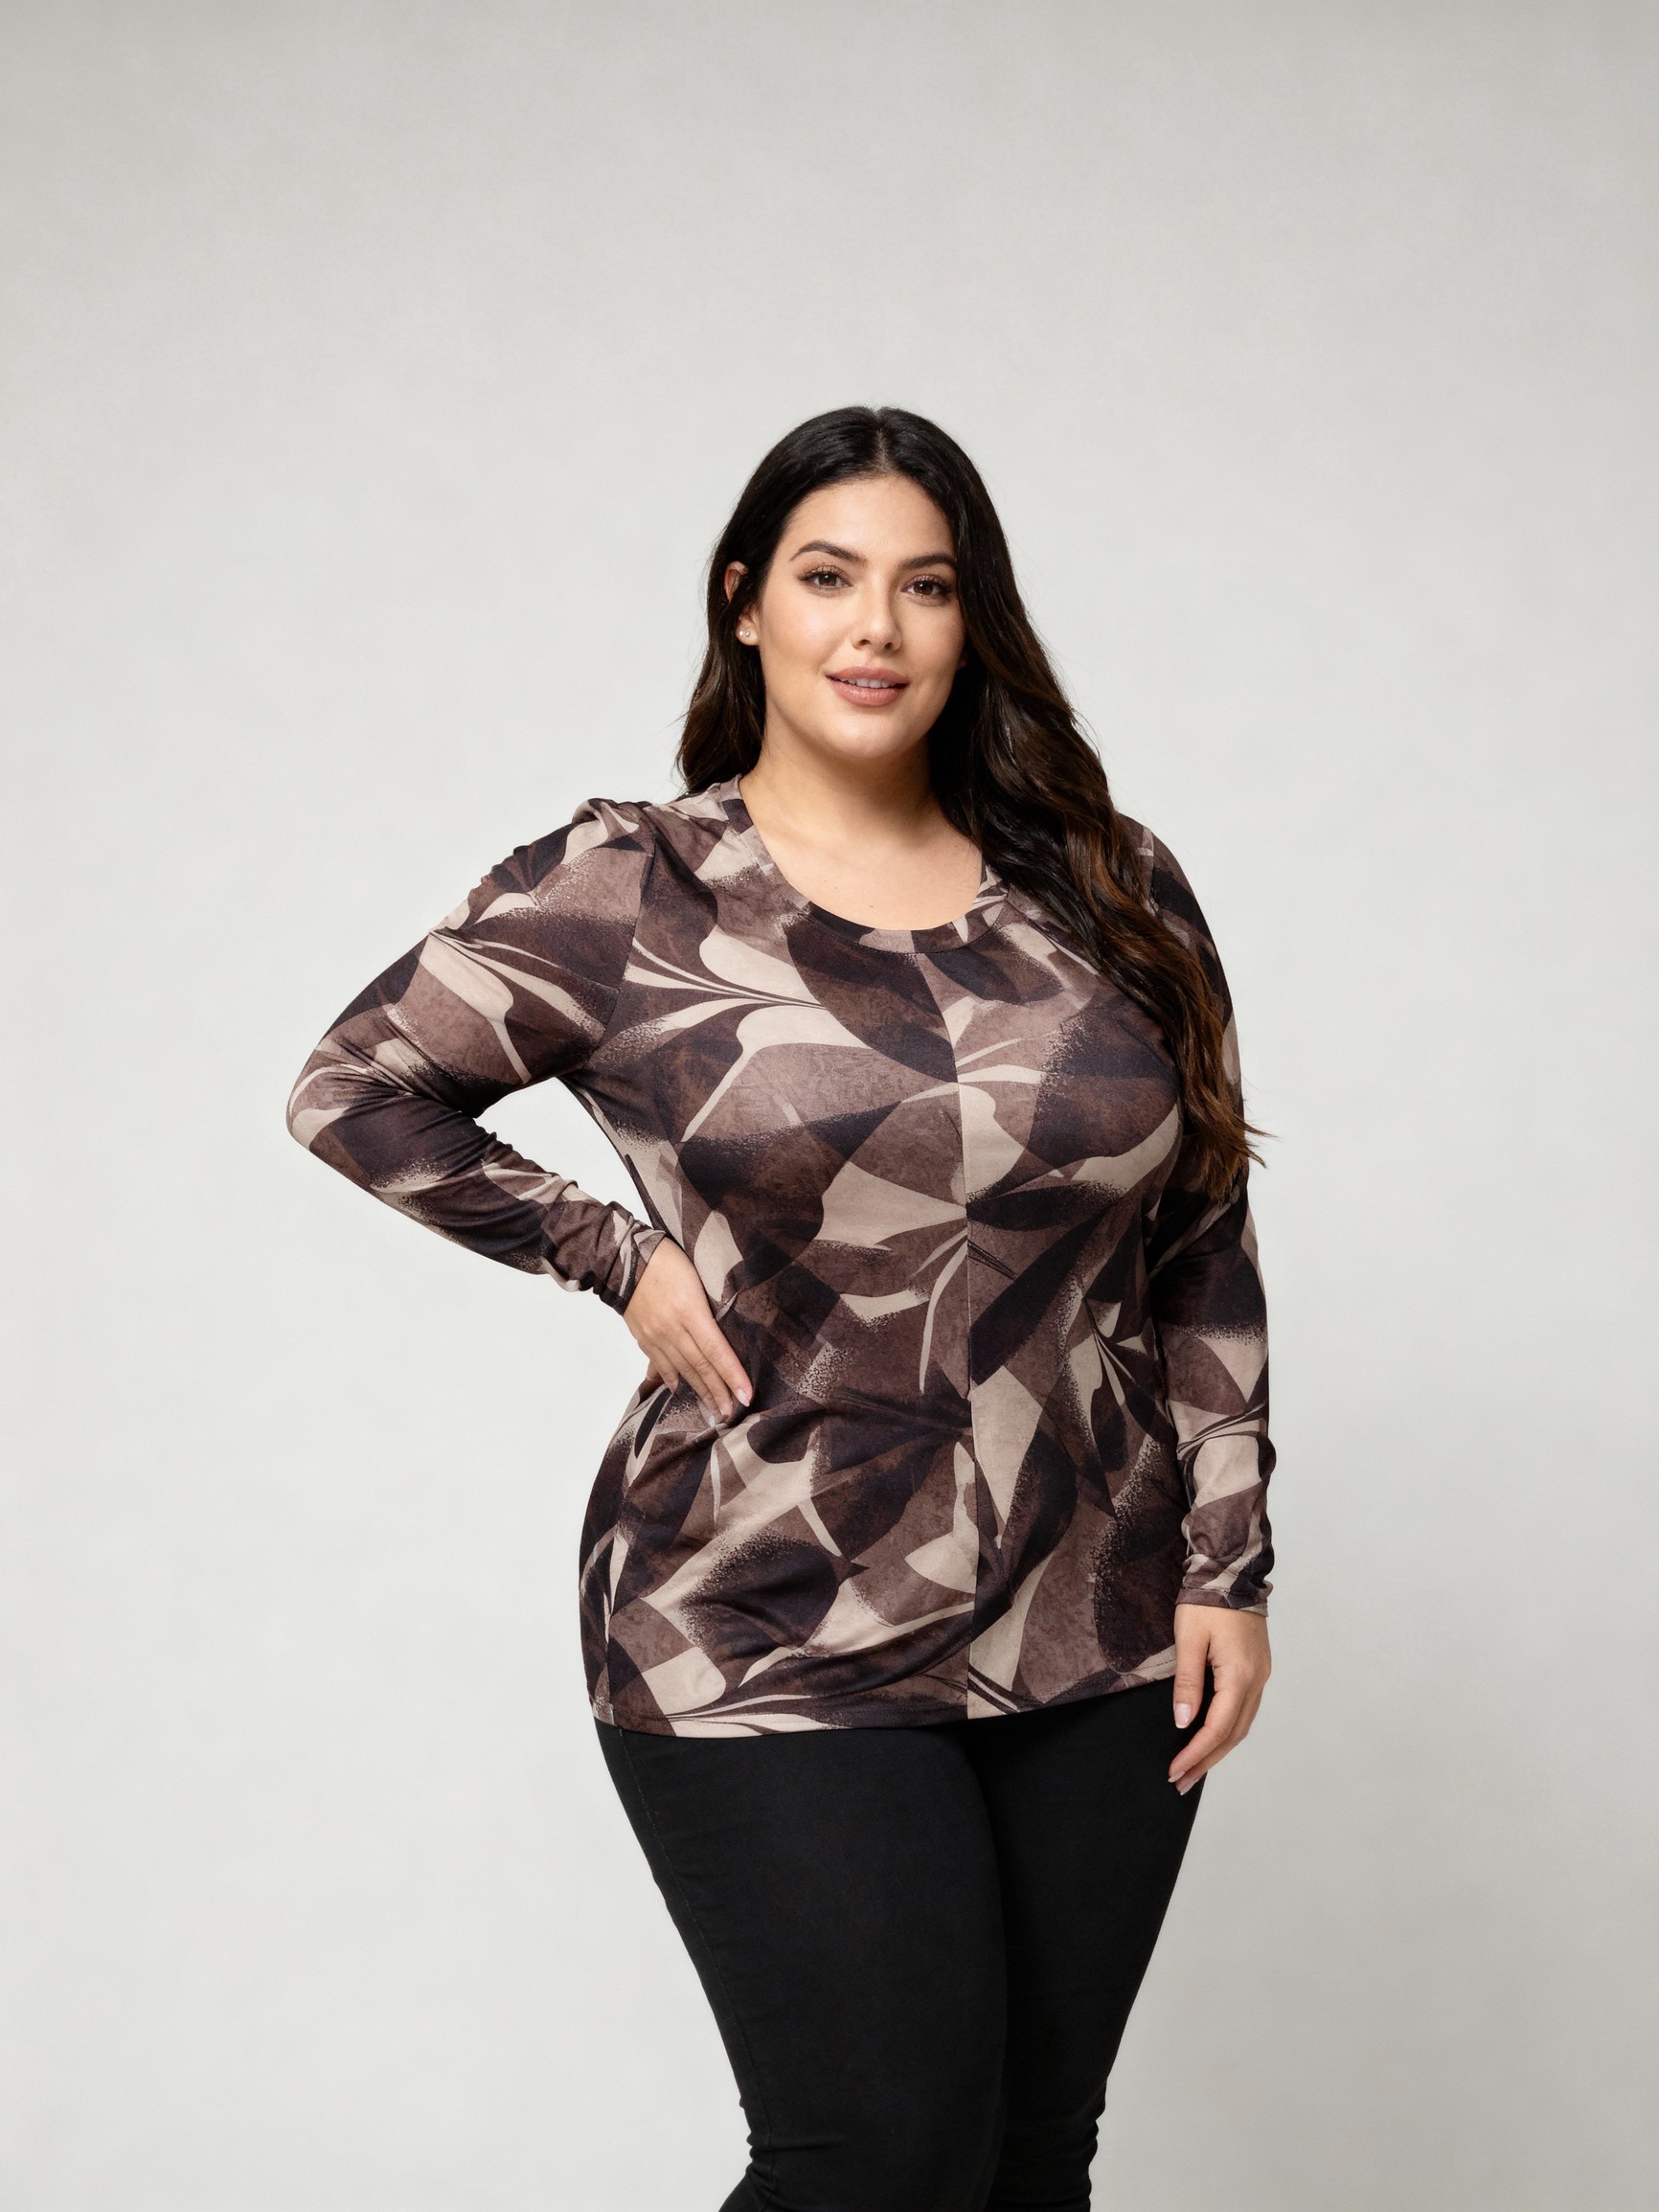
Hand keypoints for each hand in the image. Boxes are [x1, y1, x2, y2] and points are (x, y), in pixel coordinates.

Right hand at [623, 1239, 751, 1423]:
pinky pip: (660, 1363)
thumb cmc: (667, 1259)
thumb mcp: (697, 1277)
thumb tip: (723, 1332)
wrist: (625, 1257)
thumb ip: (708, 1307)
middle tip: (731, 1412)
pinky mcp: (643, 1337)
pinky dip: (671, 1378)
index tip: (746, 1395)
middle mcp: (672, 1328)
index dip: (732, 1374)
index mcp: (689, 1310)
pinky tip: (680, 1390)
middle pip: (700, 1365)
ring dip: (699, 1390)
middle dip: (718, 1391)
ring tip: (713, 1409)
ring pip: (682, 1369)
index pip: (716, 1350)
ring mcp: (655, 1335)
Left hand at [1168, 1603, 1270, 1794]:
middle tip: (1182, 1782)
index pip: (1217, 1728)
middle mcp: (1257, 1680)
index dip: (1196, 1753)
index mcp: (1240, 1675)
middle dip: (1207, 1761)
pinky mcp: (1258, 1668)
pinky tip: (1212, 1736)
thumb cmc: (1206, 1602)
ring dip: (1219, 1748)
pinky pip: (1245, 1708)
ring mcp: (1261, 1674)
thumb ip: (1188, 1683)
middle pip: (1234, 1734)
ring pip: (1242, 1724)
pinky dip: (1228, 1728)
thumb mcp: (1189, 1640)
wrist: (1231, 1570)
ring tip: (1194, 1767)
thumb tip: (1184, 1723)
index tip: (1175, 1771)